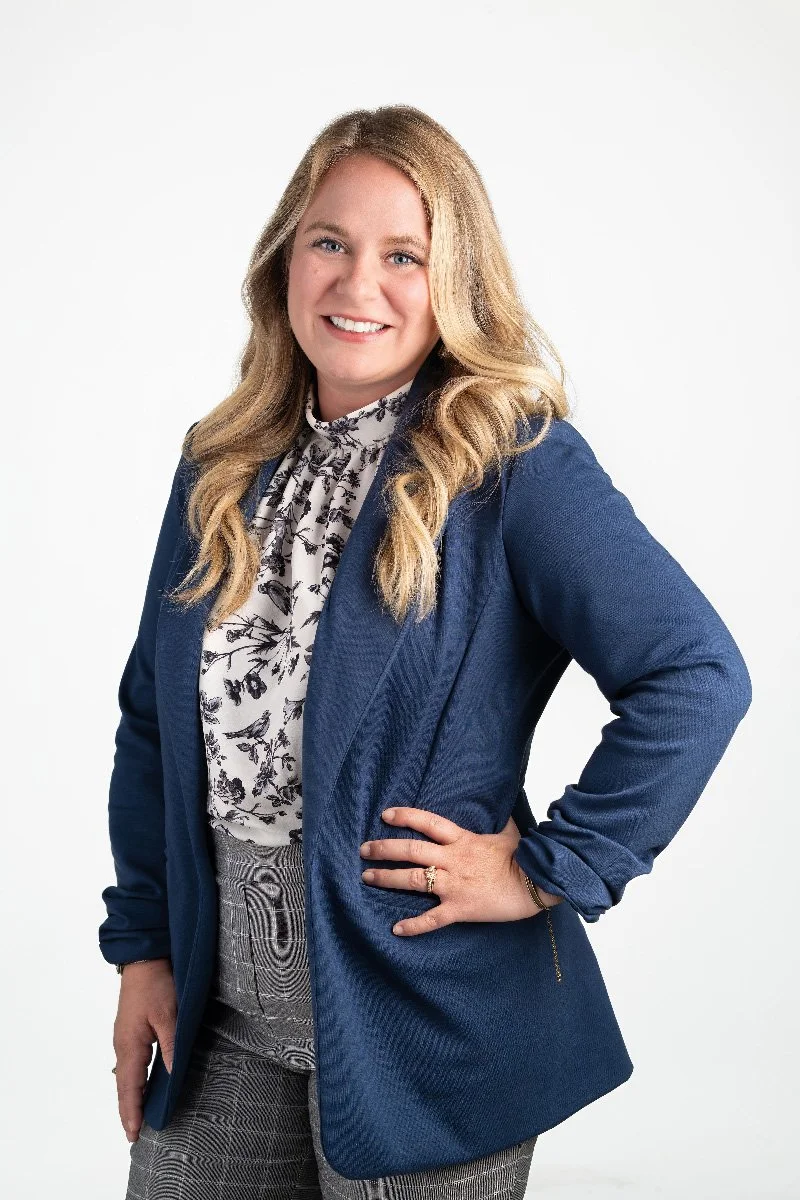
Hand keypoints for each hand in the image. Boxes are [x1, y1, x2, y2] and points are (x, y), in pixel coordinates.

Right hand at [112, 958, 175, 1142]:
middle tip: (134, 1134)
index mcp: (130, 1045)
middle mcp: (123, 1045)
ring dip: (131, 1095)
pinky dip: (134, 1079)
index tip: (133, 1133)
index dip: (132, 1111)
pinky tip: (142, 1085)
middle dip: (129, 1109)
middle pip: (125, 1085)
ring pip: (127, 1074)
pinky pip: (131, 1062)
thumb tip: (173, 1075)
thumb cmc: (156, 985)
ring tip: (137, 1116)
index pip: (129, 1087)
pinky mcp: (130, 1030)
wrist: (144, 959)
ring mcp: (125, 1037)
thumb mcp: (169, 1015)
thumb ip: (171, 1046)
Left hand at [359, 807, 562, 935]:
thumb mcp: (507, 833)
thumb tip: (498, 806)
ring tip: (367, 877)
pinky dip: (413, 925)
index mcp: (463, 840)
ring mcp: (454, 885)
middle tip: (364, 849)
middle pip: (411, 850)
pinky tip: (396, 929)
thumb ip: (496, 821)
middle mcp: (453, 860)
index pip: (428, 822)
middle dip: (384, 849)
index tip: (385, 815)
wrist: (536, 883)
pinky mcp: (460, 909)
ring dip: (387, 878)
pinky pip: (432, 919)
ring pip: (413, 880)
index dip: (405, 816)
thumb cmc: (523, 858)